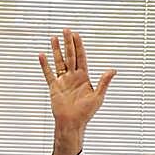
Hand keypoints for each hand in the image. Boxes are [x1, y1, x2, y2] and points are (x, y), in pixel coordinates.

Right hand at [39, 28, 115, 154]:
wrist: (72, 123)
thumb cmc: (86, 113)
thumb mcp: (98, 97)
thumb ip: (104, 82)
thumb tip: (113, 70)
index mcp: (84, 77)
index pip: (81, 57)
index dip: (79, 46)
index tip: (76, 35)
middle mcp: (73, 77)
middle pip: (70, 55)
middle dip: (68, 43)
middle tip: (66, 30)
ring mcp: (63, 81)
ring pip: (59, 62)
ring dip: (56, 50)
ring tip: (54, 38)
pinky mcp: (54, 87)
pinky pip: (49, 74)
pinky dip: (45, 65)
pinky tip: (42, 55)